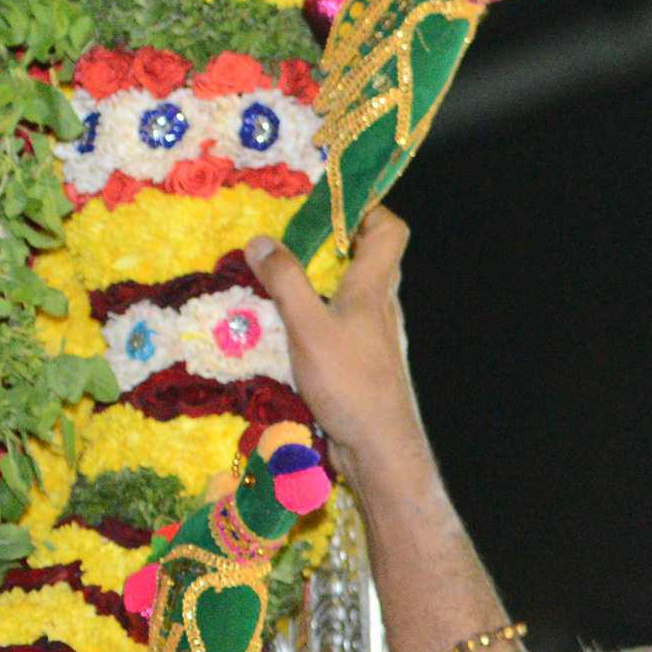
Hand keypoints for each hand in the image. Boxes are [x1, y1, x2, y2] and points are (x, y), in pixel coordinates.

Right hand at [244, 208, 423, 492]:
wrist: (379, 448)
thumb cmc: (350, 382)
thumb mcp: (308, 327)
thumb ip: (284, 281)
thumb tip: (260, 239)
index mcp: (374, 287)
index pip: (390, 230)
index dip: (367, 208)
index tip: (327, 204)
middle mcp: (380, 306)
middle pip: (368, 257)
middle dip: (331, 242)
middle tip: (290, 238)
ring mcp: (373, 336)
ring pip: (352, 292)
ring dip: (320, 281)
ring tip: (279, 279)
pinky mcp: (361, 363)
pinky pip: (341, 324)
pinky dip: (317, 315)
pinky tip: (285, 329)